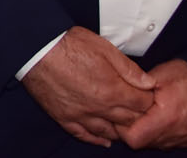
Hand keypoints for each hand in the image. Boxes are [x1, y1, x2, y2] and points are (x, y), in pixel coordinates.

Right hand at [22, 27, 155, 145]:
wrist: (37, 50)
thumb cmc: (68, 44)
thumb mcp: (104, 48)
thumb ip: (128, 68)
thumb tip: (148, 82)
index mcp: (113, 90)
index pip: (143, 104)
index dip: (150, 99)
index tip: (149, 95)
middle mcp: (100, 108)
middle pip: (129, 121)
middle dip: (139, 117)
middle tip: (141, 111)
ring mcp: (82, 115)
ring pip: (109, 132)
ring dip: (120, 130)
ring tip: (125, 126)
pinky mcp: (65, 117)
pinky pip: (84, 135)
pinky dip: (96, 140)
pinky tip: (104, 140)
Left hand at [118, 60, 186, 149]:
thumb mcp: (159, 75)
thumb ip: (137, 88)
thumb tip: (119, 96)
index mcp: (167, 117)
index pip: (133, 139)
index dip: (122, 129)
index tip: (121, 115)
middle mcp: (180, 133)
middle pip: (146, 144)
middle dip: (135, 130)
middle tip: (135, 112)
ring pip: (160, 145)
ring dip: (151, 133)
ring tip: (151, 113)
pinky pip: (175, 142)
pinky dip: (166, 133)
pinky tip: (165, 118)